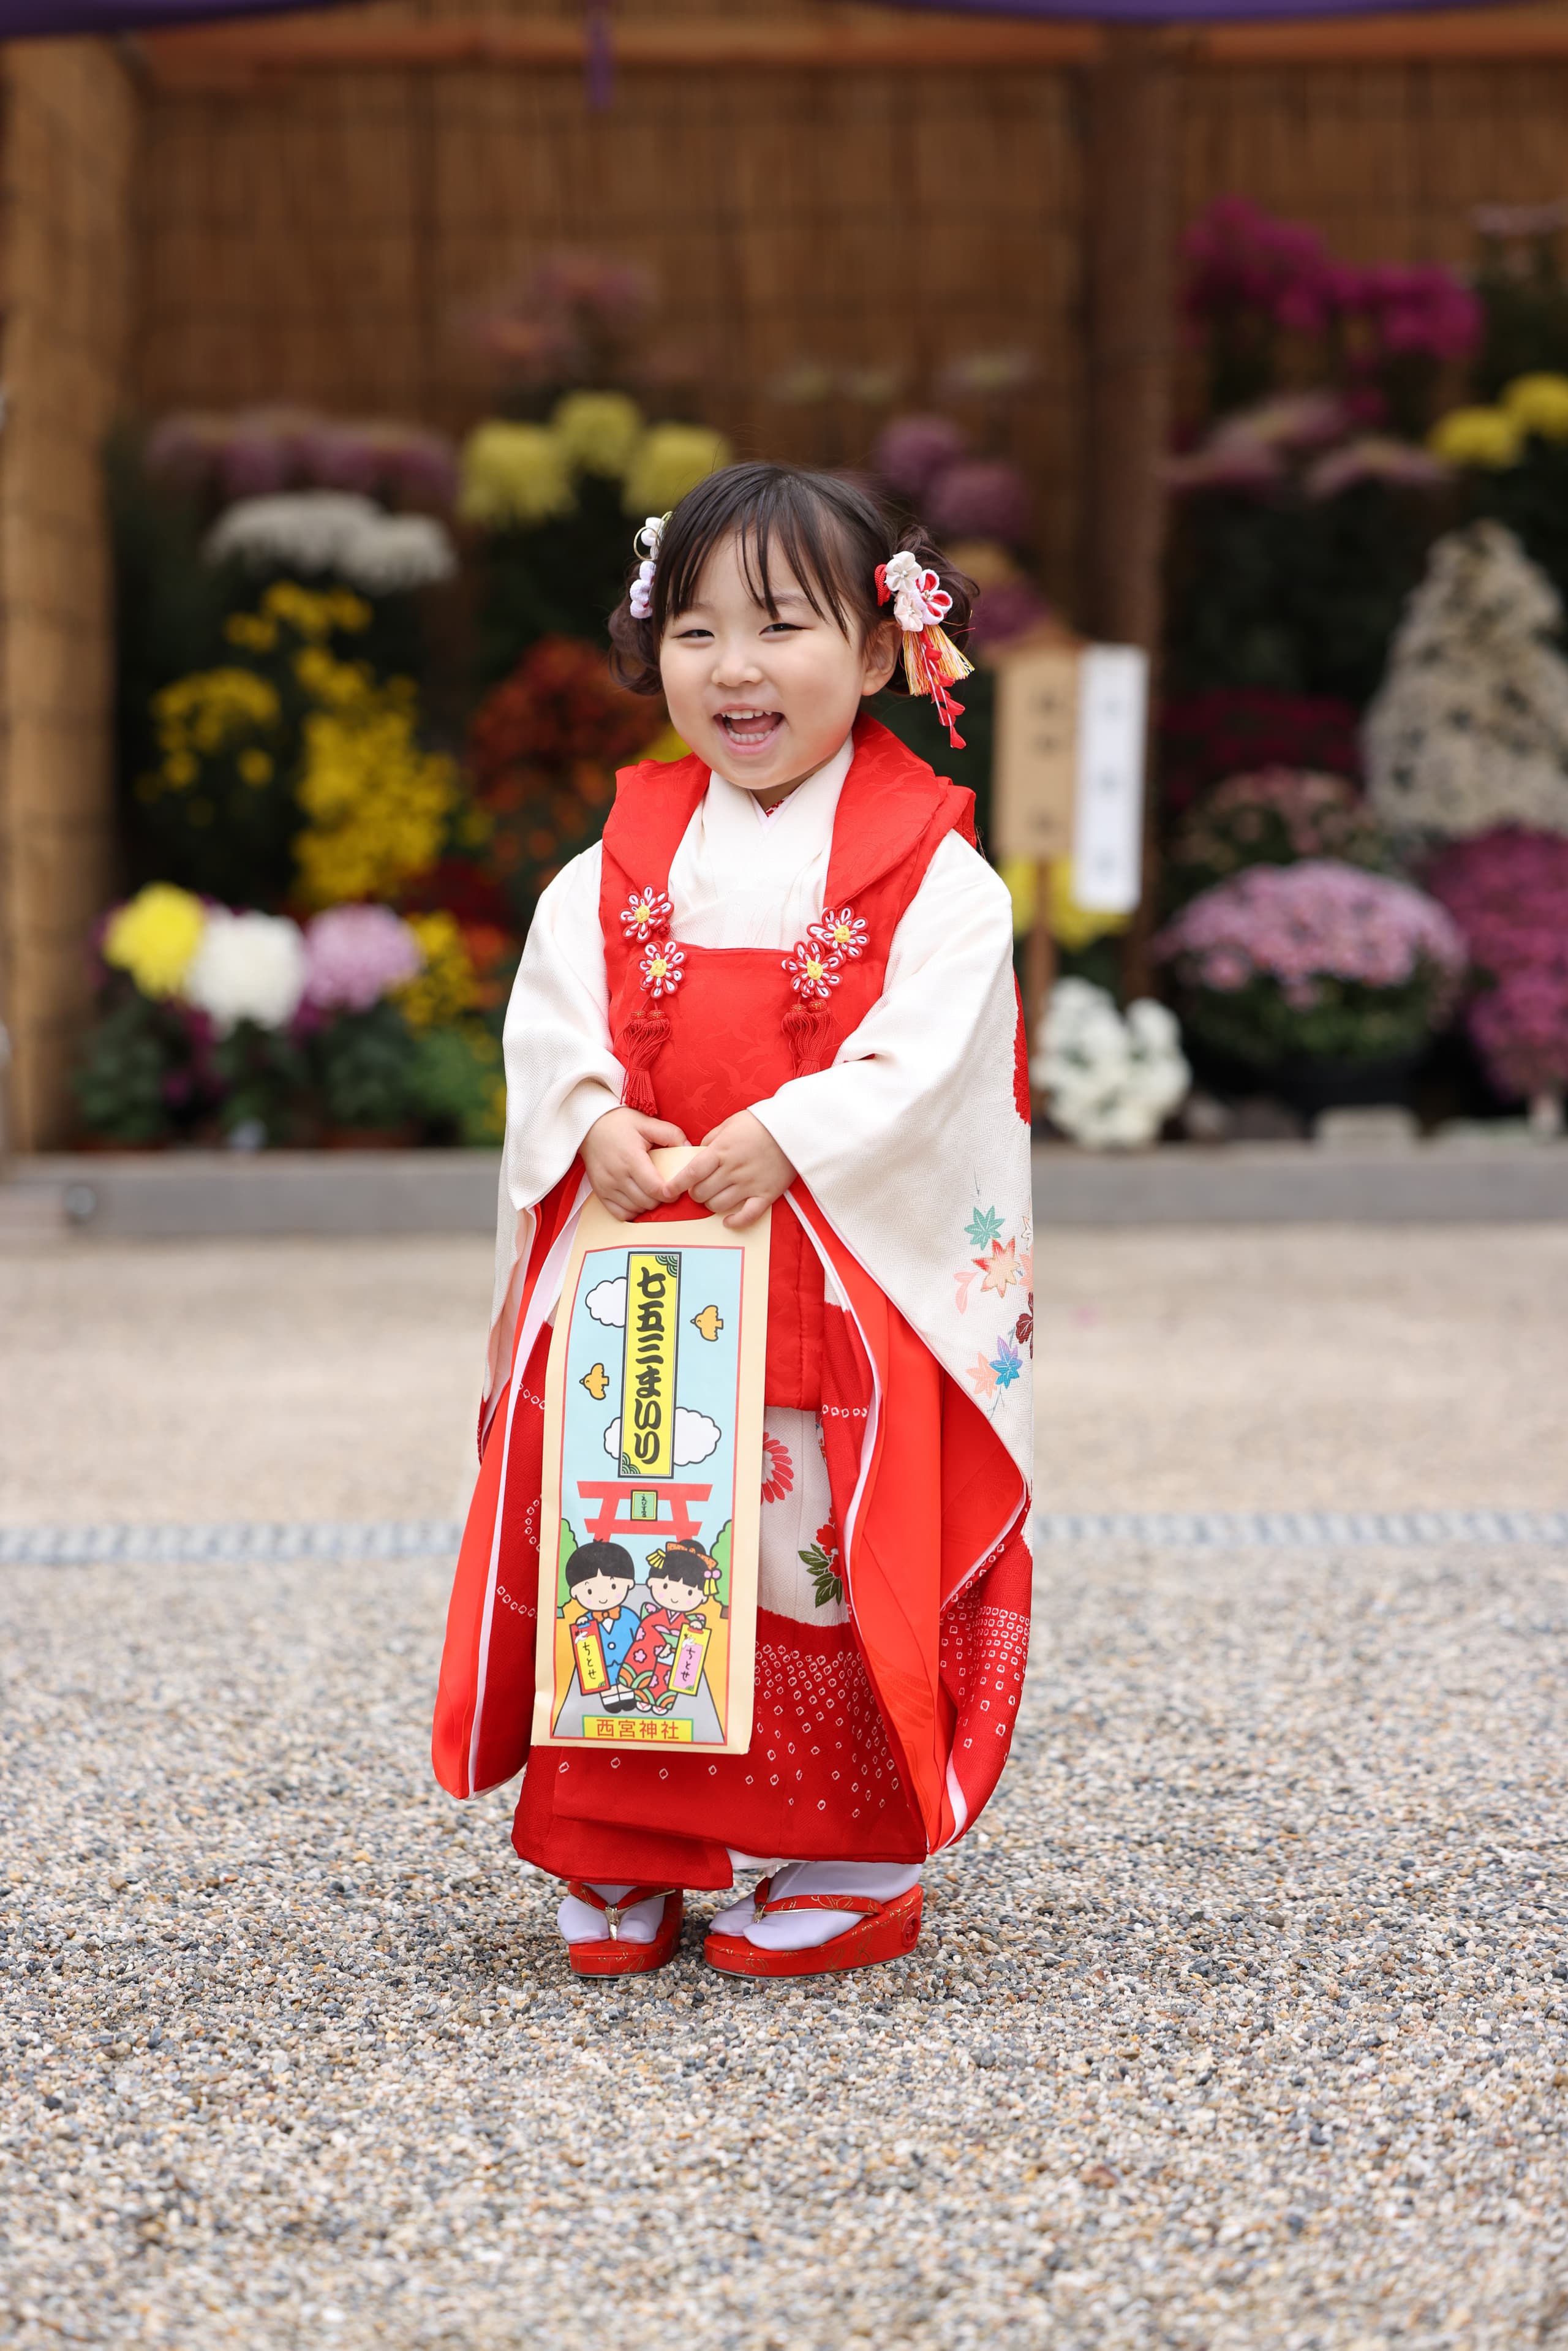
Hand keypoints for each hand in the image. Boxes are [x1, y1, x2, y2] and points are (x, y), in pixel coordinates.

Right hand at [580, 1106, 688, 1221]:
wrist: (589, 1126)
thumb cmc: (620, 1123)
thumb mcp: (647, 1123)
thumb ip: (671, 1134)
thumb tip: (689, 1149)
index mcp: (631, 1158)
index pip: (655, 1189)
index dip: (671, 1193)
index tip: (676, 1187)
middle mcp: (617, 1175)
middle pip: (648, 1202)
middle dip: (661, 1198)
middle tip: (665, 1188)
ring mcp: (607, 1186)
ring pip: (635, 1209)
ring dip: (647, 1205)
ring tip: (651, 1191)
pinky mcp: (600, 1192)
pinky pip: (620, 1213)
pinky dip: (632, 1210)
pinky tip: (637, 1199)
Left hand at [679, 1110, 795, 1229]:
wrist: (795, 1128)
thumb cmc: (761, 1122)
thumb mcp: (730, 1123)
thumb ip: (711, 1139)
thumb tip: (699, 1154)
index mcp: (721, 1151)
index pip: (691, 1172)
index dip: (676, 1185)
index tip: (667, 1191)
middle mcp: (733, 1169)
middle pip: (702, 1192)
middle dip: (695, 1193)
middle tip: (699, 1188)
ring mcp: (750, 1183)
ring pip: (719, 1205)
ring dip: (711, 1204)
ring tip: (714, 1197)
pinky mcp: (767, 1194)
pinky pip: (747, 1215)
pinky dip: (735, 1221)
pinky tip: (728, 1221)